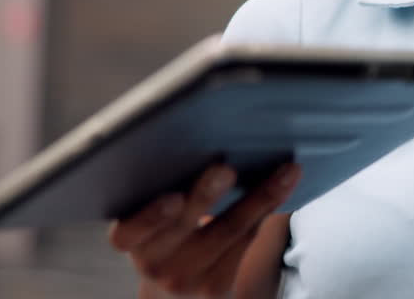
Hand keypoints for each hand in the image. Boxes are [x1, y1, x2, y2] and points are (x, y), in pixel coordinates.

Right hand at [108, 163, 300, 297]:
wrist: (177, 287)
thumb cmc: (170, 235)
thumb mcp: (156, 218)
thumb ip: (170, 185)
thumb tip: (208, 131)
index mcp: (130, 238)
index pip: (128, 232)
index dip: (149, 218)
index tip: (174, 197)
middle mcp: (153, 262)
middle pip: (183, 227)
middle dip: (205, 196)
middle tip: (225, 169)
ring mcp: (185, 278)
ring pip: (228, 231)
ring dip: (260, 197)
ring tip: (284, 173)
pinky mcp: (217, 287)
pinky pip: (248, 240)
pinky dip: (268, 207)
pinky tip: (286, 184)